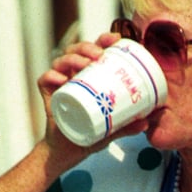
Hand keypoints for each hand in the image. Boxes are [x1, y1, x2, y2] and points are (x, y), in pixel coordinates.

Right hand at [38, 32, 148, 160]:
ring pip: (61, 61)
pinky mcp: (48, 95)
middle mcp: (73, 76)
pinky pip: (45, 80)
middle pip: (77, 51)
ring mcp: (59, 84)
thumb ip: (127, 127)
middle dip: (87, 47)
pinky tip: (61, 79)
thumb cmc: (90, 134)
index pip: (94, 51)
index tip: (115, 39)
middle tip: (99, 55)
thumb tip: (146, 124)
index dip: (103, 40)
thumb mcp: (111, 129)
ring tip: (84, 64)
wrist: (69, 151)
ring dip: (72, 58)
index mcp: (89, 77)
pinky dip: (51, 76)